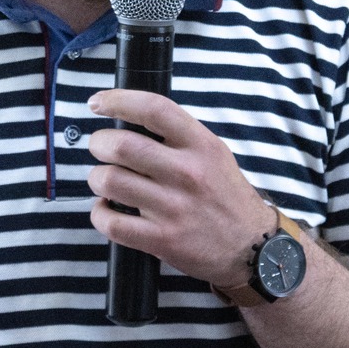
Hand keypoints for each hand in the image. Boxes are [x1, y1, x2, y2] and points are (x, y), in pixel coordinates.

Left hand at [84, 90, 277, 288]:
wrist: (251, 246)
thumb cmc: (226, 197)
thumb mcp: (214, 154)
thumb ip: (179, 136)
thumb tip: (131, 120)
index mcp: (201, 145)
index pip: (153, 109)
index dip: (118, 101)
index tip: (98, 103)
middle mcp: (186, 173)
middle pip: (121, 145)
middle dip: (98, 143)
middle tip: (101, 148)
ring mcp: (172, 207)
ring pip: (109, 181)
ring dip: (97, 178)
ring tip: (105, 181)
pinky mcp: (161, 239)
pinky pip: (110, 222)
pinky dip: (99, 213)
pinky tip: (108, 209)